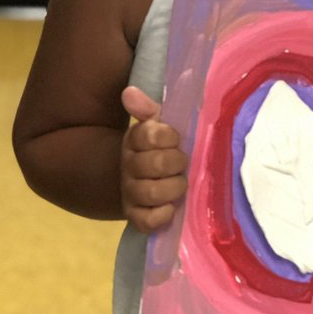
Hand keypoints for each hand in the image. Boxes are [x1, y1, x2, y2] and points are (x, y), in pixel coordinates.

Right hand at [120, 85, 187, 232]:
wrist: (141, 180)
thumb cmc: (159, 149)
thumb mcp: (156, 126)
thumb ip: (148, 108)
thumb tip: (130, 92)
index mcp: (134, 140)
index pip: (149, 134)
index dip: (168, 136)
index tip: (176, 138)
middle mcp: (128, 167)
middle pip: (154, 164)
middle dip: (176, 162)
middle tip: (183, 162)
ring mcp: (130, 193)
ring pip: (151, 193)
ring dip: (173, 188)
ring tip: (181, 184)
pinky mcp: (135, 216)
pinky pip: (147, 221)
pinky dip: (162, 215)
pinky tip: (171, 207)